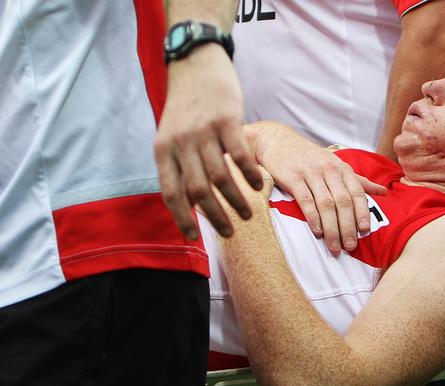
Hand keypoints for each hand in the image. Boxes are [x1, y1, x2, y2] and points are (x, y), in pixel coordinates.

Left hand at [154, 44, 262, 238]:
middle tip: (230, 233)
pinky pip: (240, 155)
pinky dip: (250, 175)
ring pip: (221, 178)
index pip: (171, 194)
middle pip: (199, 191)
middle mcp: (181, 144)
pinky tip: (259, 186)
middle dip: (216, 217)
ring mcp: (204, 132)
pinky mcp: (226, 120)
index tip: (194, 239)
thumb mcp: (170, 136)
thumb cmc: (186, 106)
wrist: (195, 65)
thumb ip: (177, 166)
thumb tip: (190, 203)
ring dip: (236, 201)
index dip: (182, 219)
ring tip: (247, 215)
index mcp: (163, 151)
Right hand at [246, 123, 386, 253]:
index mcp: (342, 168)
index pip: (357, 192)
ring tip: (335, 247)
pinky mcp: (292, 177)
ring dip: (332, 228)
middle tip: (350, 246)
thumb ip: (358, 180)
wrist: (278, 141)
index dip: (362, 212)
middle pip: (343, 201)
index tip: (364, 231)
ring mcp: (310, 173)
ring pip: (326, 204)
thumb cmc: (309, 157)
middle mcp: (328, 169)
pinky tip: (317, 232)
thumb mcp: (335, 164)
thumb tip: (384, 191)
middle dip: (348, 226)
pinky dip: (313, 217)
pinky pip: (305, 200)